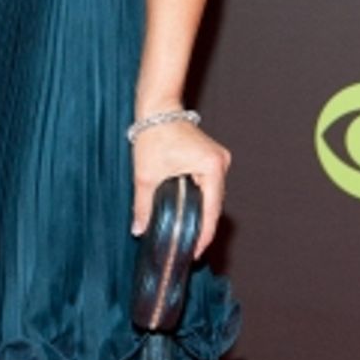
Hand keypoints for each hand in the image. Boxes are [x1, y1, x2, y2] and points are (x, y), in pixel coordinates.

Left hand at [130, 118, 229, 256]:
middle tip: (187, 248)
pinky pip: (208, 187)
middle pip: (214, 206)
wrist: (157, 107)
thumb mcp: (146, 174)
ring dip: (201, 214)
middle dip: (201, 227)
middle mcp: (221, 164)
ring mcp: (218, 161)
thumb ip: (143, 205)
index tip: (193, 252)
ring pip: (212, 197)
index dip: (202, 235)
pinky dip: (199, 200)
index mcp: (212, 167)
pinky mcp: (211, 159)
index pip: (211, 212)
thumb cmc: (153, 133)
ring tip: (188, 235)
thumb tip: (139, 230)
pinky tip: (189, 214)